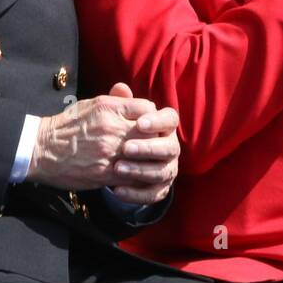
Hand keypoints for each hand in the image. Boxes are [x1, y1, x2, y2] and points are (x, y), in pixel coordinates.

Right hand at [27, 83, 160, 192]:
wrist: (40, 149)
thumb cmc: (67, 125)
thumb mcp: (91, 104)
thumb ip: (115, 100)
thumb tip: (133, 95)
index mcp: (109, 108)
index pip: (148, 108)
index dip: (153, 117)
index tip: (149, 124)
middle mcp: (112, 128)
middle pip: (151, 132)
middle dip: (155, 138)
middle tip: (154, 143)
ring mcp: (109, 151)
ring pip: (145, 155)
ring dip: (149, 158)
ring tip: (147, 159)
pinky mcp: (105, 172)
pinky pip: (133, 175)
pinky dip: (138, 175)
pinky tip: (137, 173)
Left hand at [110, 82, 179, 204]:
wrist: (111, 160)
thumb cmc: (117, 132)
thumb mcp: (116, 116)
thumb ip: (120, 103)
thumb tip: (120, 88)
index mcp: (164, 126)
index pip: (171, 119)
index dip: (158, 121)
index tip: (140, 123)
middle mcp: (171, 147)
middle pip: (169, 147)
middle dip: (148, 148)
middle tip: (126, 148)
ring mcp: (167, 169)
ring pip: (161, 172)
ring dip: (140, 170)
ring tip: (117, 168)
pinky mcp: (159, 189)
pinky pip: (153, 194)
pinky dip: (136, 194)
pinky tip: (116, 189)